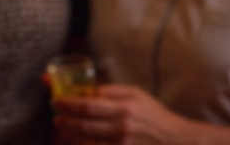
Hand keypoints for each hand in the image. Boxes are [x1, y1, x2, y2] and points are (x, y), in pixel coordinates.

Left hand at [53, 84, 197, 144]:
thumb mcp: (137, 94)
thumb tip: (89, 89)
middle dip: (65, 120)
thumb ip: (113, 91)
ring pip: (87, 141)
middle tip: (55, 115)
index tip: (57, 100)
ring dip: (70, 134)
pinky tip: (75, 142)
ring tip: (60, 128)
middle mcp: (122, 127)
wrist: (174, 140)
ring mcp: (121, 144)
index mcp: (125, 108)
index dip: (69, 103)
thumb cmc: (154, 115)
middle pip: (85, 124)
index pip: (90, 104)